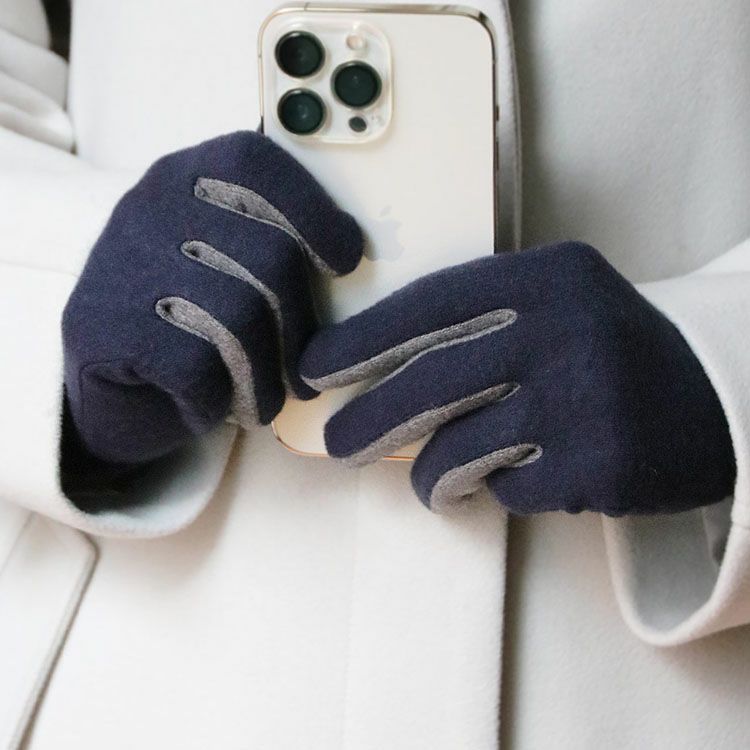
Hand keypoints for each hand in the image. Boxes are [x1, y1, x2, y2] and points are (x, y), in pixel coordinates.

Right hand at [63, 131, 361, 464]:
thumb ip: (268, 239)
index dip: (315, 213)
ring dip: (267, 375)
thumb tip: (351, 252)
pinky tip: (219, 405)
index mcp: (185, 178)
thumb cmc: (187, 318)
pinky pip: (199, 367)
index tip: (344, 261)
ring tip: (267, 398)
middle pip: (271, 256)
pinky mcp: (108, 327)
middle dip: (301, 325)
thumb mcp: (222, 261)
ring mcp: (124, 264)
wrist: (105, 381)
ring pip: (241, 316)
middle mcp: (150, 207)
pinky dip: (223, 397)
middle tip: (304, 373)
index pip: (258, 166)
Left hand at [300, 242, 735, 514]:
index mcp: (546, 279)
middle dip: (369, 419)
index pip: (431, 305)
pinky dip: (499, 490)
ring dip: (431, 474)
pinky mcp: (601, 464)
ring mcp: (585, 398)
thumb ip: (482, 321)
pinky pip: (510, 488)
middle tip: (338, 444)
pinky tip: (521, 477)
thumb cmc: (611, 350)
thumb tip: (378, 364)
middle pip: (431, 381)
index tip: (317, 368)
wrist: (715, 395)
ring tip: (433, 482)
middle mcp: (564, 330)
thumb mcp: (558, 304)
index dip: (363, 339)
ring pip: (460, 448)